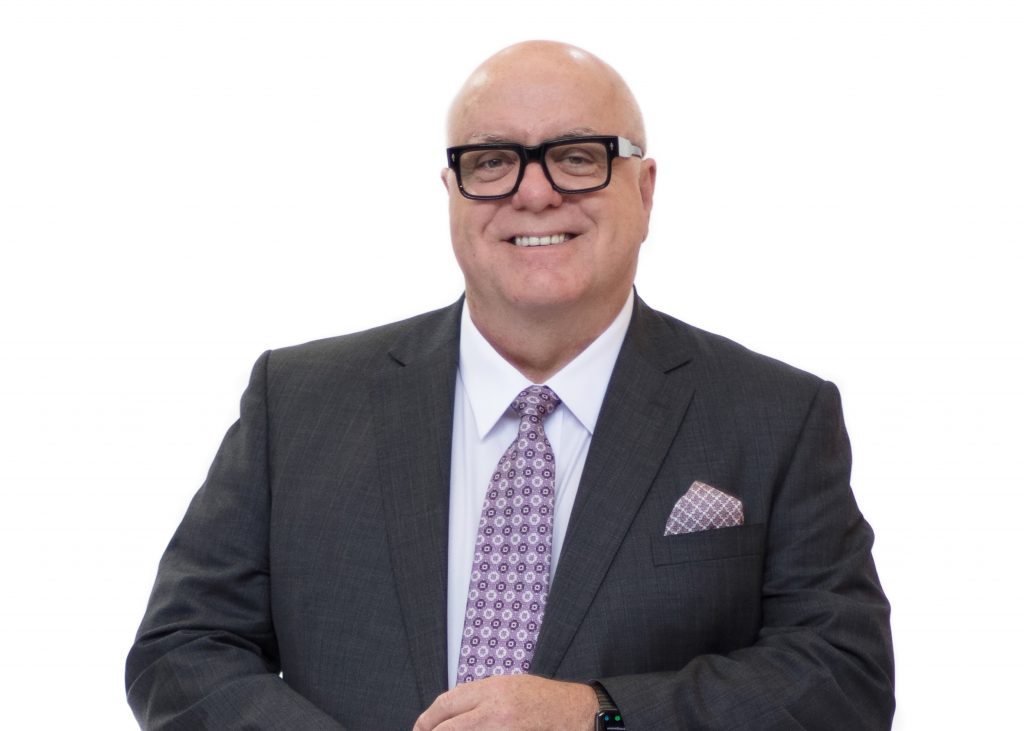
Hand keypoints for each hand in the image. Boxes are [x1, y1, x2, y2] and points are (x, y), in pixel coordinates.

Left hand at [412, 675, 597, 730]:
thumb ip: (479, 696)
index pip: (446, 704)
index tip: (420, 726)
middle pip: (447, 727)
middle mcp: (494, 712)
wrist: (573, 713)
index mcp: (492, 690)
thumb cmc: (543, 699)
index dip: (427, 719)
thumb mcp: (508, 685)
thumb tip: (450, 711)